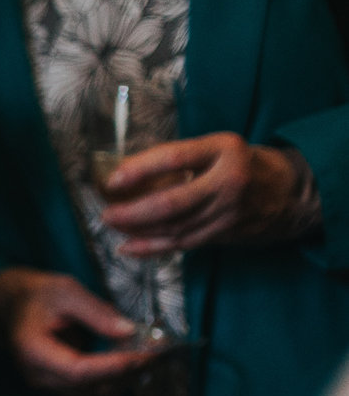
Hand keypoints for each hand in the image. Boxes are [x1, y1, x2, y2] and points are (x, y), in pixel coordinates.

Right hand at [0, 266, 163, 395]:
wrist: (7, 304)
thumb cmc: (33, 294)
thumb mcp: (66, 291)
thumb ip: (97, 313)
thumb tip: (129, 332)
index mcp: (35, 353)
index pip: (80, 371)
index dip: (115, 367)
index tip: (146, 355)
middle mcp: (39, 377)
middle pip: (91, 388)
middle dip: (129, 374)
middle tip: (160, 353)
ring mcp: (47, 384)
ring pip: (95, 393)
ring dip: (125, 379)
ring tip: (150, 356)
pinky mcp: (58, 384)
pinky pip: (91, 389)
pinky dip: (114, 379)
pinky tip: (132, 361)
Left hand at [102, 135, 311, 253]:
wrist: (288, 191)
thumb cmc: (241, 163)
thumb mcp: (218, 148)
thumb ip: (181, 158)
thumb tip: (126, 170)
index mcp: (223, 149)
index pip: (174, 158)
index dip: (139, 169)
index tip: (113, 180)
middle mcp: (227, 181)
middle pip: (171, 202)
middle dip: (132, 212)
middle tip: (106, 213)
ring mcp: (227, 211)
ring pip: (174, 227)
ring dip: (137, 230)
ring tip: (113, 225)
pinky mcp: (224, 233)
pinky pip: (182, 244)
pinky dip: (152, 247)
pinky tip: (128, 247)